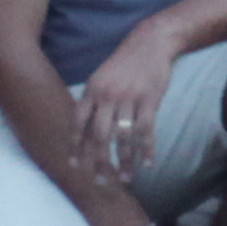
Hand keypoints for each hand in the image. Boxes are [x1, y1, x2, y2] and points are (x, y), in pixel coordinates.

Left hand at [72, 30, 184, 181]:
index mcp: (92, 90)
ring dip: (125, 161)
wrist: (150, 42)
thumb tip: (82, 129)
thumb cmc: (124, 63)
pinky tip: (147, 163)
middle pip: (99, 136)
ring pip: (123, 138)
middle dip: (99, 162)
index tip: (76, 166)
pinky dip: (146, 149)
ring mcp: (129, 98)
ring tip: (126, 178)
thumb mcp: (101, 77)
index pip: (79, 124)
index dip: (76, 146)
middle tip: (101, 182)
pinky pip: (146, 130)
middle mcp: (107, 96)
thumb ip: (92, 101)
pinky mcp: (150, 99)